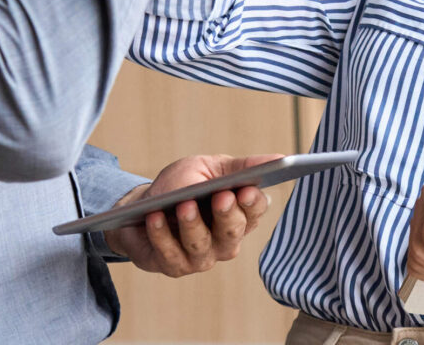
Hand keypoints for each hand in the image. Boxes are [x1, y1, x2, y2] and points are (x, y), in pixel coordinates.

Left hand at [103, 154, 278, 275]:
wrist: (143, 206)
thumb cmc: (183, 184)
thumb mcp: (211, 167)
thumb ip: (241, 166)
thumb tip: (280, 157)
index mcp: (240, 213)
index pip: (255, 211)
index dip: (252, 202)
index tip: (246, 189)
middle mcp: (226, 240)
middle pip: (233, 231)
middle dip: (227, 214)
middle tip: (222, 196)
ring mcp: (202, 256)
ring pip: (202, 246)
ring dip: (193, 225)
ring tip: (184, 204)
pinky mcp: (175, 266)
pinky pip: (171, 255)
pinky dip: (162, 234)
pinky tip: (156, 217)